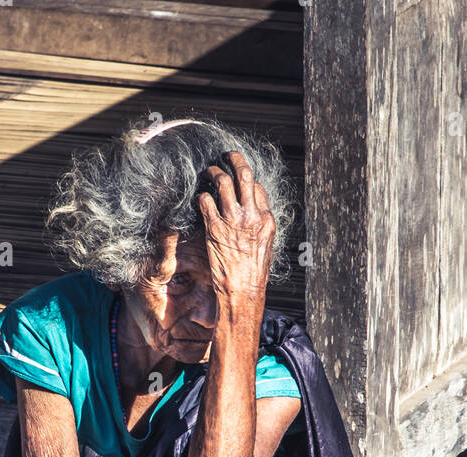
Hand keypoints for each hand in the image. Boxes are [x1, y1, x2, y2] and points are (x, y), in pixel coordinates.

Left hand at [196, 150, 274, 305]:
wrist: (243, 291)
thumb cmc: (254, 275)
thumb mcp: (266, 248)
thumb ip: (260, 228)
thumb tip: (254, 215)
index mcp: (266, 220)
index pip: (258, 189)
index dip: (249, 182)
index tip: (242, 183)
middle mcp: (251, 216)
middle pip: (244, 175)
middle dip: (235, 159)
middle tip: (227, 155)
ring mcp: (232, 220)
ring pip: (223, 182)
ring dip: (214, 173)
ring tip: (209, 171)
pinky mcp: (214, 228)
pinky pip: (206, 201)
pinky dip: (202, 196)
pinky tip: (200, 198)